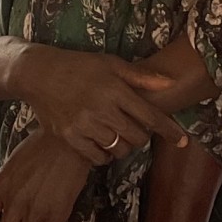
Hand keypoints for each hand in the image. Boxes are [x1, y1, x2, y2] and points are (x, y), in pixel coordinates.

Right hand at [12, 45, 185, 164]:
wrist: (39, 74)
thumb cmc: (79, 66)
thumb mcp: (111, 64)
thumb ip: (141, 76)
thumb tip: (171, 82)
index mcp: (115, 89)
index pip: (150, 116)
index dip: (170, 131)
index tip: (183, 142)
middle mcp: (101, 108)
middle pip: (137, 137)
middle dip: (142, 137)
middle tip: (135, 130)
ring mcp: (84, 125)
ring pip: (118, 149)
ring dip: (124, 146)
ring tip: (117, 135)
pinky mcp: (69, 137)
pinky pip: (97, 157)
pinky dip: (104, 155)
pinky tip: (102, 144)